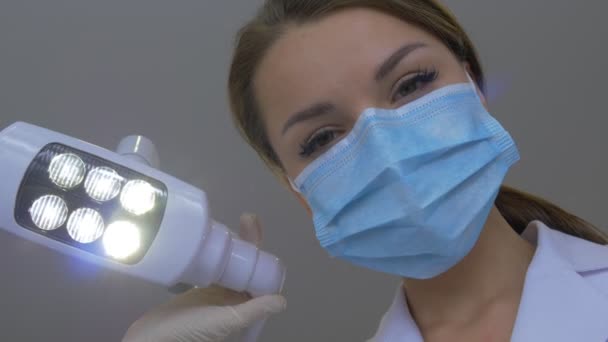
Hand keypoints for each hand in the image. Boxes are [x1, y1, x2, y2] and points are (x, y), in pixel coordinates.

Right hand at [122, 213, 285, 341]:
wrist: (150, 338)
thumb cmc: (188, 332)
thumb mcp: (224, 322)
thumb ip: (252, 312)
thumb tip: (282, 300)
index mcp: (244, 308)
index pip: (260, 278)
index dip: (263, 256)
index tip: (258, 234)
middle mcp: (234, 300)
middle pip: (248, 266)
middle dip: (250, 243)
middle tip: (247, 218)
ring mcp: (217, 293)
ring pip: (233, 264)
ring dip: (237, 245)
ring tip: (238, 221)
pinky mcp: (200, 288)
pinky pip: (216, 266)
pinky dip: (218, 252)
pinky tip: (214, 237)